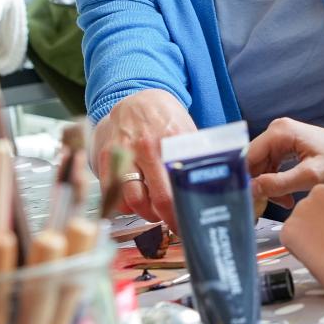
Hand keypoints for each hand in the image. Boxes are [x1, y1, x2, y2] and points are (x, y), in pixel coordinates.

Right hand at [94, 90, 194, 231]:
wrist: (136, 99)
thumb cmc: (166, 120)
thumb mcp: (187, 132)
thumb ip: (196, 158)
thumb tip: (217, 187)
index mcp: (174, 140)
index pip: (182, 187)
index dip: (187, 211)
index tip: (191, 222)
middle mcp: (147, 146)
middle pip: (160, 200)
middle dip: (170, 219)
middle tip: (176, 224)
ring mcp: (124, 152)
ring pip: (134, 201)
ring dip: (147, 214)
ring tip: (156, 212)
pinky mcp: (106, 157)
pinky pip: (113, 194)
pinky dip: (125, 205)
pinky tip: (136, 201)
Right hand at [247, 118, 323, 206]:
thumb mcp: (310, 176)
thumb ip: (279, 183)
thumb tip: (252, 189)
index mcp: (280, 131)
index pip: (248, 155)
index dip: (243, 178)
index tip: (245, 198)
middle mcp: (277, 130)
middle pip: (254, 161)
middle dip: (258, 185)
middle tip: (262, 207)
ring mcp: (282, 138)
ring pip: (262, 167)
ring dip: (269, 187)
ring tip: (283, 203)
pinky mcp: (288, 147)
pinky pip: (273, 167)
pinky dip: (277, 183)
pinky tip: (286, 198)